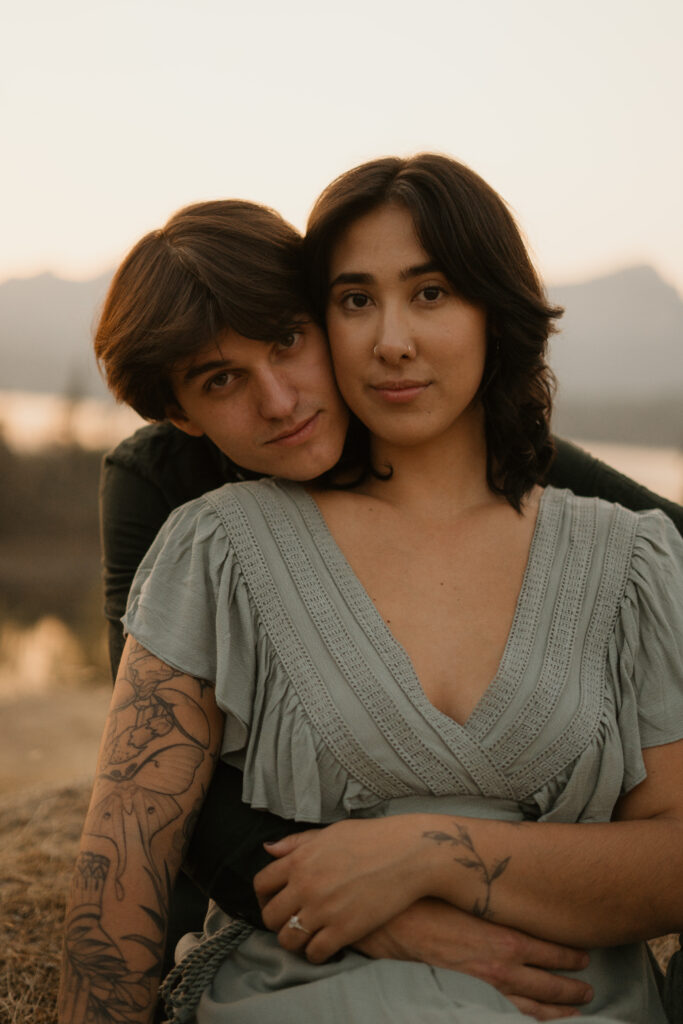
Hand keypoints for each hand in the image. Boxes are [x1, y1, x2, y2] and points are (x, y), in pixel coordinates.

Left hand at [253, 819, 426, 962]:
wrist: (408, 854)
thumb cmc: (372, 839)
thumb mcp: (331, 833)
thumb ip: (298, 843)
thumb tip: (269, 849)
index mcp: (300, 859)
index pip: (261, 884)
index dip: (263, 897)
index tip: (274, 902)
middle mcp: (305, 885)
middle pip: (270, 916)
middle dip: (276, 922)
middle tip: (290, 923)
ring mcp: (323, 910)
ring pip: (288, 939)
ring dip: (294, 941)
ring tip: (306, 938)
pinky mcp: (343, 930)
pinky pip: (314, 953)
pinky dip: (315, 955)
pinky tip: (325, 947)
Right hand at [356, 898, 592, 1020]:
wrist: (399, 923)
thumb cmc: (434, 899)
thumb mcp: (474, 894)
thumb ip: (502, 901)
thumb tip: (525, 893)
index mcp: (508, 940)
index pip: (553, 952)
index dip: (573, 956)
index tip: (587, 953)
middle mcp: (503, 967)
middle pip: (550, 984)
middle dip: (573, 988)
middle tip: (590, 989)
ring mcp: (488, 985)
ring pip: (532, 1005)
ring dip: (557, 1008)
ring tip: (576, 1008)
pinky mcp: (472, 994)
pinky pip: (507, 1011)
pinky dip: (527, 1016)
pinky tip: (536, 1016)